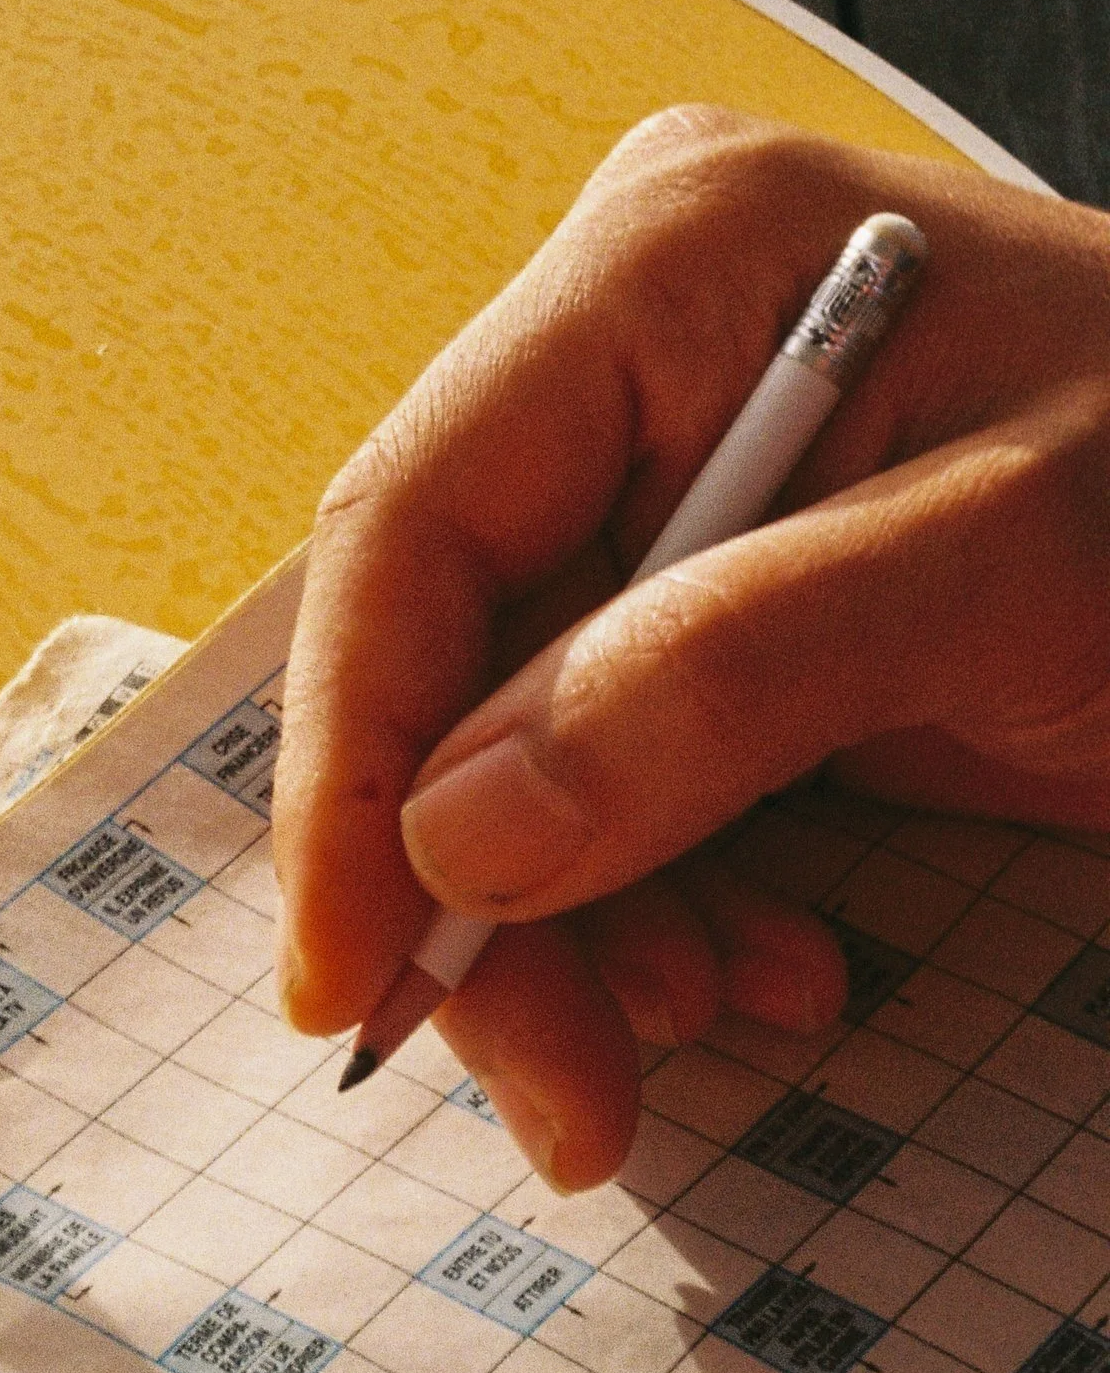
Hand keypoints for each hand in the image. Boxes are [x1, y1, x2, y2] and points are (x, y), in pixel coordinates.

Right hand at [273, 109, 1109, 1187]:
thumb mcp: (1022, 569)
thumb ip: (732, 676)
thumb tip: (460, 830)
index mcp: (670, 267)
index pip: (414, 524)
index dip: (354, 769)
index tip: (351, 989)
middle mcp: (636, 364)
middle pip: (450, 664)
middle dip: (494, 902)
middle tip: (574, 1104)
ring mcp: (682, 495)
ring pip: (514, 761)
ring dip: (594, 936)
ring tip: (733, 1018)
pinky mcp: (733, 620)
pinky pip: (615, 792)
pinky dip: (674, 914)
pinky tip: (786, 972)